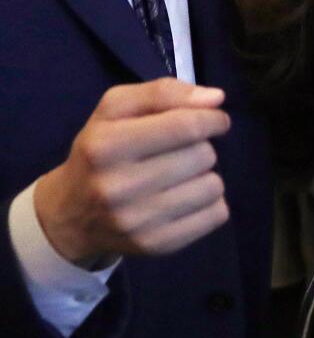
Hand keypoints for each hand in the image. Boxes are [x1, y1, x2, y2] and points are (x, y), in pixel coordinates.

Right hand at [33, 79, 231, 265]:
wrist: (71, 214)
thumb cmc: (101, 152)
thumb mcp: (116, 109)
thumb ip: (163, 93)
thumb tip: (216, 99)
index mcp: (105, 146)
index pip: (185, 126)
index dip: (212, 119)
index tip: (215, 121)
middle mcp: (118, 186)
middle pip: (203, 156)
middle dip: (201, 148)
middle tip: (180, 153)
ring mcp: (138, 221)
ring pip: (214, 186)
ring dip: (206, 176)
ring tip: (180, 176)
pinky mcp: (158, 244)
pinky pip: (217, 215)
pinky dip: (210, 203)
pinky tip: (185, 198)